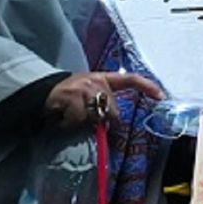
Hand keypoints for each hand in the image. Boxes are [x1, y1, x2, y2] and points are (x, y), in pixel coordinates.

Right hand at [45, 71, 162, 127]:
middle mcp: (96, 81)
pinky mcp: (70, 97)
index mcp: (103, 79)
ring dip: (85, 123)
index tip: (161, 96)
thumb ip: (104, 104)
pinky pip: (79, 119)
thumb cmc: (69, 96)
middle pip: (113, 109)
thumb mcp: (88, 93)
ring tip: (72, 119)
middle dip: (105, 121)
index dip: (147, 86)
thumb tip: (114, 124)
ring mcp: (83, 88)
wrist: (41, 92)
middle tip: (91, 122)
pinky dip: (70, 124)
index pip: (130, 79)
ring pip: (96, 116)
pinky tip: (63, 119)